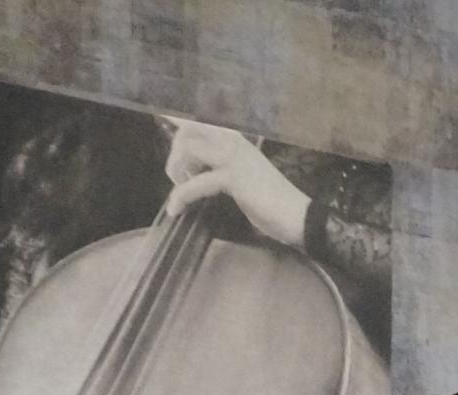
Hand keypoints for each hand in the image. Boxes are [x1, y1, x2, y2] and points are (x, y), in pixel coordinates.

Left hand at [162, 121, 308, 248]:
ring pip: (189, 146)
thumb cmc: (272, 202)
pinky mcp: (233, 177)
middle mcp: (233, 140)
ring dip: (176, 169)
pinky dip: (181, 195)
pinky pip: (195, 182)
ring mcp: (234, 156)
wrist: (297, 217)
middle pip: (189, 127)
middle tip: (178, 178)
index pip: (201, 119)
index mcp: (236, 139)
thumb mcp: (243, 177)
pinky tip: (177, 208)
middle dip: (175, 152)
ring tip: (180, 191)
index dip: (177, 116)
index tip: (160, 114)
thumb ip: (221, 168)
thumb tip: (197, 171)